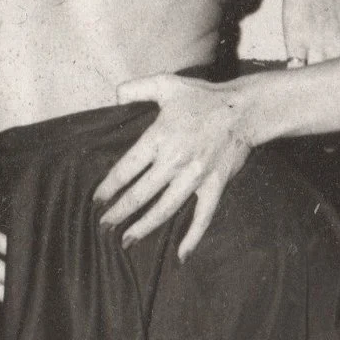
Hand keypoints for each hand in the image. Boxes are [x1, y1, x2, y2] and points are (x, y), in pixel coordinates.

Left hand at [94, 74, 256, 257]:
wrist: (242, 110)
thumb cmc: (202, 97)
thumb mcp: (165, 84)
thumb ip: (135, 88)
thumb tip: (113, 96)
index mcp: (159, 138)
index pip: (126, 169)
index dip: (109, 186)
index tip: (97, 199)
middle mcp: (174, 161)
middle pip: (140, 194)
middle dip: (119, 212)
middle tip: (103, 224)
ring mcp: (195, 177)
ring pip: (164, 209)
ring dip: (144, 227)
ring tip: (126, 239)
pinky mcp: (214, 186)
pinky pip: (203, 217)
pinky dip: (192, 237)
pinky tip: (180, 255)